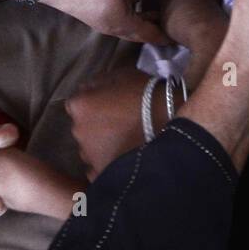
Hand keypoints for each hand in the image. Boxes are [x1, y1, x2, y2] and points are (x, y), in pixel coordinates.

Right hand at [47, 0, 174, 44]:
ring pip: (129, 22)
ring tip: (155, 8)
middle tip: (170, 23)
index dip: (166, 35)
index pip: (151, 35)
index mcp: (124, 25)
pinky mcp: (94, 11)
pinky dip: (130, 8)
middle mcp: (115, 27)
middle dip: (155, 27)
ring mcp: (102, 20)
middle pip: (140, 31)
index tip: (179, 36)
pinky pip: (118, 14)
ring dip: (142, 17)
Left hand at [64, 66, 151, 180]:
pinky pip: (99, 169)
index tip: (110, 105)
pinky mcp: (101, 174)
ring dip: (100, 145)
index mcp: (79, 106)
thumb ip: (98, 81)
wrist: (170, 124)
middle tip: (119, 123)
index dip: (94, 104)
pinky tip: (123, 159)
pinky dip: (107, 165)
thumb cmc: (145, 94)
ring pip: (89, 149)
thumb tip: (88, 88)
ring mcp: (88, 156)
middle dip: (95, 125)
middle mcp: (77, 131)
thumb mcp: (121, 75)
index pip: (78, 104)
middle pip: (82, 127)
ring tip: (124, 143)